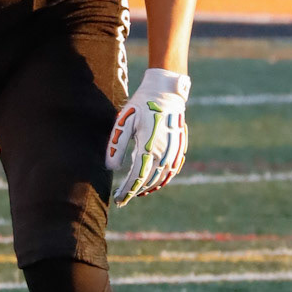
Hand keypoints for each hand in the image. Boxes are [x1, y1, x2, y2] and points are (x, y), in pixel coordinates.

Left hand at [106, 67, 189, 205]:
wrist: (166, 92)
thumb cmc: (142, 105)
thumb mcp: (125, 122)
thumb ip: (117, 145)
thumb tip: (112, 168)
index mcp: (148, 147)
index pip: (137, 177)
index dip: (127, 191)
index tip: (119, 199)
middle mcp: (163, 152)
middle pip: (149, 181)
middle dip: (135, 191)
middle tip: (122, 198)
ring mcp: (173, 151)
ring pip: (162, 178)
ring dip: (149, 188)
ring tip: (136, 193)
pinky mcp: (179, 148)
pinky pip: (172, 171)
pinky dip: (163, 180)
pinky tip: (153, 183)